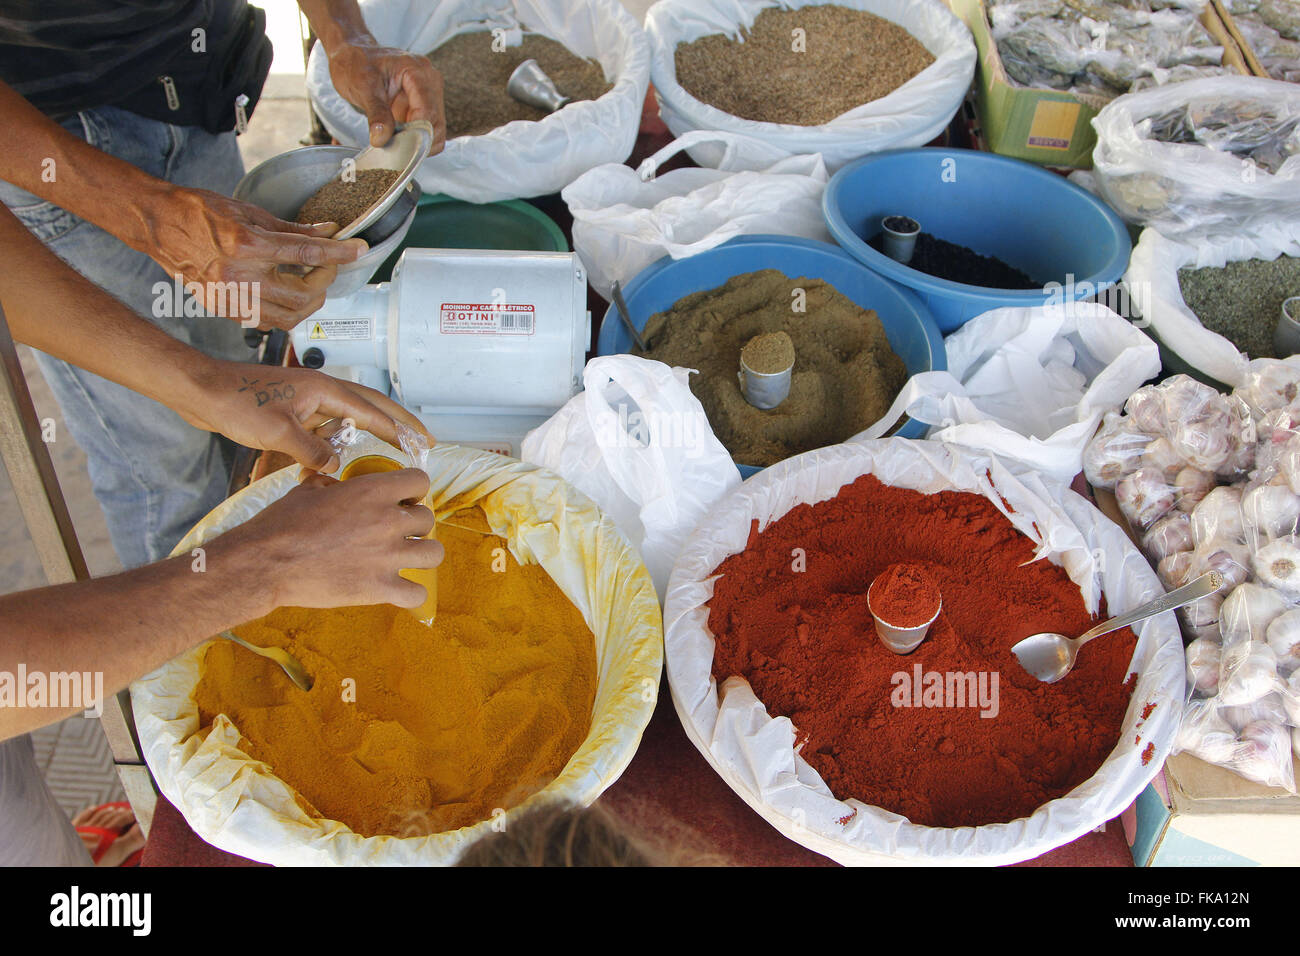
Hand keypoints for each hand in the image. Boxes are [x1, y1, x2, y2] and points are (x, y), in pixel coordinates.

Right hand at [144, 187, 368, 329]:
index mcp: (247, 245)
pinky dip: (284, 311)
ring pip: (289, 317)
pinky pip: (266, 321)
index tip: (357, 250)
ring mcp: (231, 298)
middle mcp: (239, 276)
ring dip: (308, 303)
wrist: (158, 224)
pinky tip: (286, 295)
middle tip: (327, 267)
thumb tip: (327, 232)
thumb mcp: (249, 211)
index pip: (307, 252)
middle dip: (324, 282)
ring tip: (311, 284)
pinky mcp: (224, 310)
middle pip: (303, 295)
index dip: (338, 253)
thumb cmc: (199, 211)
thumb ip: (291, 228)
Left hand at [180, 360, 432, 471]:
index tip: (423, 443)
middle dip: (399, 423)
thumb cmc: (237, 404)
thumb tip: (337, 467)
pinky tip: (335, 460)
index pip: (374, 411)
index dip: (401, 429)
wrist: (201, 390)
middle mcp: (322, 391)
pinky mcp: (293, 410)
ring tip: (388, 454)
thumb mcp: (279, 434)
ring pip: (348, 418)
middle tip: (424, 440)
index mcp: (325, 390)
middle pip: (372, 406)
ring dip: (366, 434)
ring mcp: (308, 399)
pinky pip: (325, 427)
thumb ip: (313, 451)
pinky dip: (335, 442)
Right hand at [218, 468, 443, 609]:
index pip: (420, 481)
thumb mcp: (309, 489)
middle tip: (396, 532)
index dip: (412, 490)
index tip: (402, 499)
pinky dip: (411, 594)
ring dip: (422, 554)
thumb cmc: (282, 523)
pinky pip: (417, 594)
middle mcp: (388, 522)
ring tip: (406, 558)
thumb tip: (336, 483)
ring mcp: (387, 557)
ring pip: (434, 553)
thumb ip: (333, 484)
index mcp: (373, 491)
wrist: (265, 562)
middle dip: (414, 524)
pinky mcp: (379, 588)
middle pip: (428, 519)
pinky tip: (399, 590)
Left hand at [327, 41, 445, 151]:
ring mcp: (428, 94)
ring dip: (417, 142)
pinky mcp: (423, 106)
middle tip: (394, 146)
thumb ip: (376, 113)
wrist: (352, 57)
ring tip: (394, 141)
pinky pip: (427, 131)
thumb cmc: (356, 64)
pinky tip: (398, 138)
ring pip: (435, 131)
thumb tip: (382, 138)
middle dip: (417, 141)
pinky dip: (415, 141)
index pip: (428, 111)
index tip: (397, 145)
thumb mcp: (362, 88)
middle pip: (436, 124)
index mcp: (418, 71)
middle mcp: (429, 81)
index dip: (415, 133)